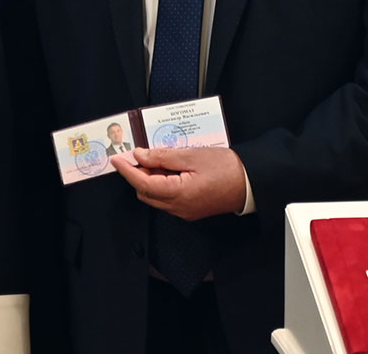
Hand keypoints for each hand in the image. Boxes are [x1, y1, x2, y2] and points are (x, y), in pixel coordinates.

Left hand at [112, 147, 246, 221]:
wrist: (250, 183)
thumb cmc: (227, 168)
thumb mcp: (192, 155)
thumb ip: (163, 157)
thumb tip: (140, 156)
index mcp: (179, 195)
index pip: (142, 184)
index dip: (127, 171)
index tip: (117, 160)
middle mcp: (179, 208)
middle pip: (146, 193)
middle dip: (138, 174)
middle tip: (139, 154)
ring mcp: (185, 211)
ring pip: (156, 197)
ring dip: (150, 179)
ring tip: (156, 159)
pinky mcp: (190, 210)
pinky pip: (168, 199)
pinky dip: (162, 184)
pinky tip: (169, 169)